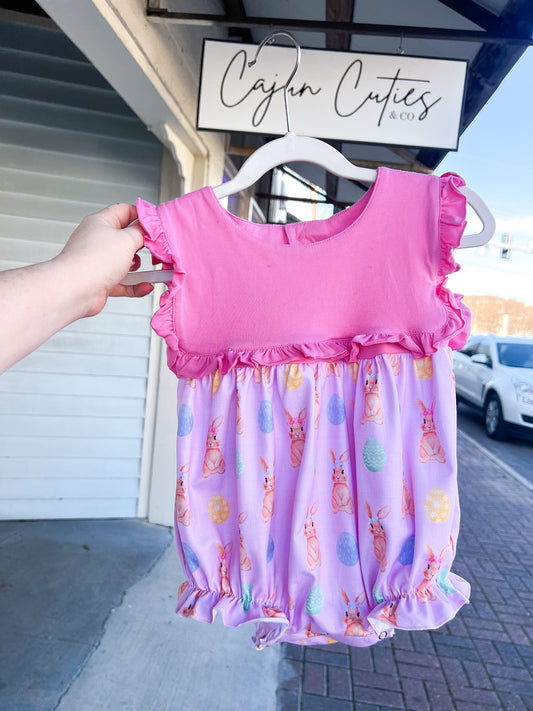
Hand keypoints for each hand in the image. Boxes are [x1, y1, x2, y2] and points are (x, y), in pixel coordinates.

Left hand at [57, 203, 152, 317]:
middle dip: (141, 244)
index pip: (123, 211)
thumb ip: (140, 233)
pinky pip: (123, 282)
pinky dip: (135, 285)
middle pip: (125, 238)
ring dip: (138, 267)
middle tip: (153, 247)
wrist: (74, 290)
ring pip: (125, 262)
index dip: (140, 214)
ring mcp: (98, 262)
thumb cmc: (92, 261)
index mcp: (100, 223)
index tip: (155, 222)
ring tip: (147, 270)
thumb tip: (147, 230)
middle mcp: (97, 241)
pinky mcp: (101, 281)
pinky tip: (144, 286)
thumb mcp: (126, 240)